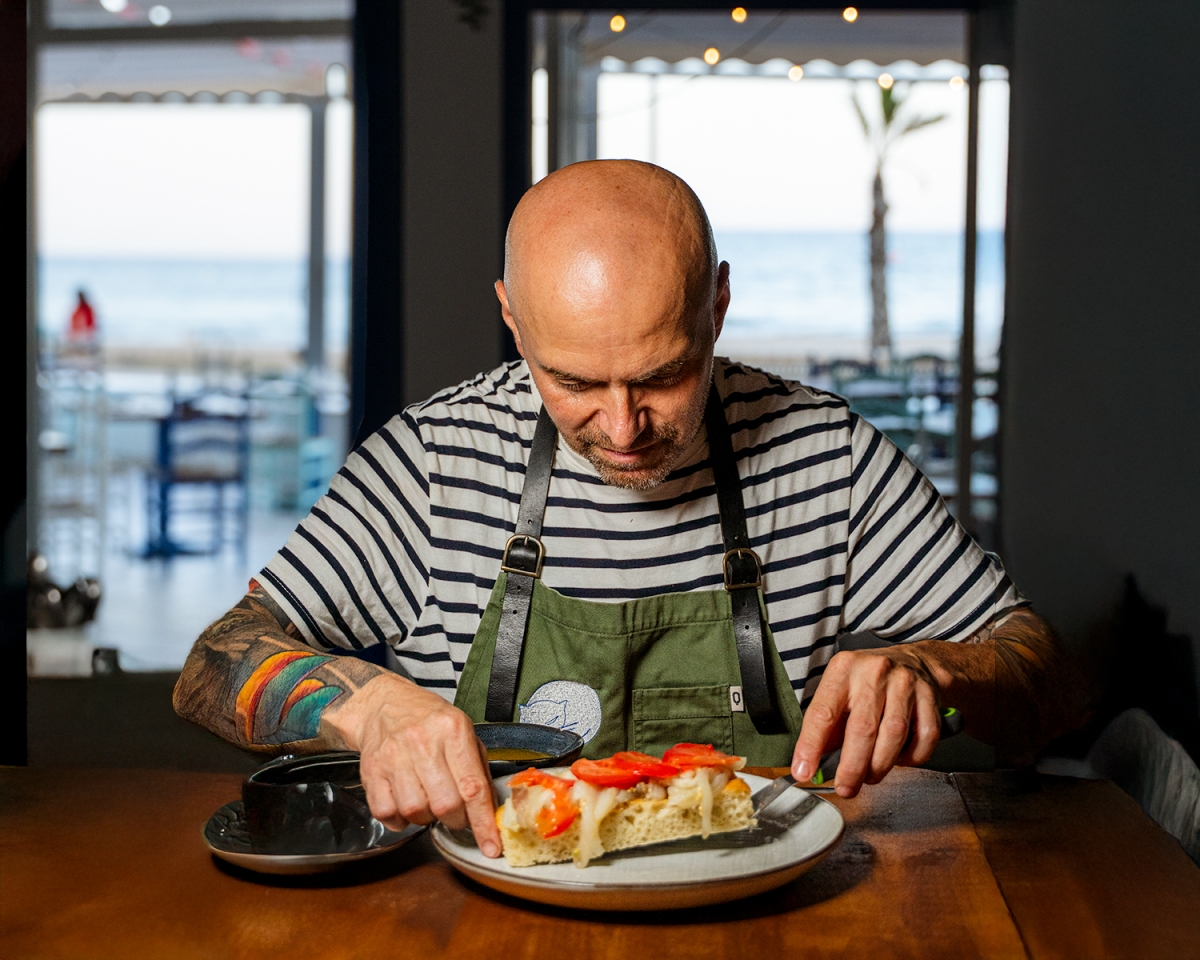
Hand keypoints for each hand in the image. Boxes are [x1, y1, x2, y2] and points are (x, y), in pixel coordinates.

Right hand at [327, 673, 500, 856]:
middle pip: (446, 805)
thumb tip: (490, 809)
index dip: (483, 823)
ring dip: (427, 818)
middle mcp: (423, 742)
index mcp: (453, 730)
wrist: (384, 704)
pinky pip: (387, 813)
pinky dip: (400, 820)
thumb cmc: (428, 719)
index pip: (473, 787)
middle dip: (456, 820)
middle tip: (456, 814)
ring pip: (416, 812)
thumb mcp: (463, 730)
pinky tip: (407, 805)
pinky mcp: (372, 771)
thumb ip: (477, 768)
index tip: (490, 846)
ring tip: (429, 801)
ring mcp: (394, 757)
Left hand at [790, 647, 941, 797]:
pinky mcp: (930, 696)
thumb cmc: (868, 682)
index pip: (822, 712)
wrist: (913, 661)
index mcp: (843, 670)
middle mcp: (874, 673)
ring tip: (870, 776)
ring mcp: (905, 683)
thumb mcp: (839, 691)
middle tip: (845, 788)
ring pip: (894, 735)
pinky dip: (911, 758)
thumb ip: (827, 727)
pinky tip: (898, 759)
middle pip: (862, 728)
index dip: (811, 745)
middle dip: (852, 767)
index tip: (804, 771)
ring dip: (880, 765)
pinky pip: (924, 738)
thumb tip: (812, 765)